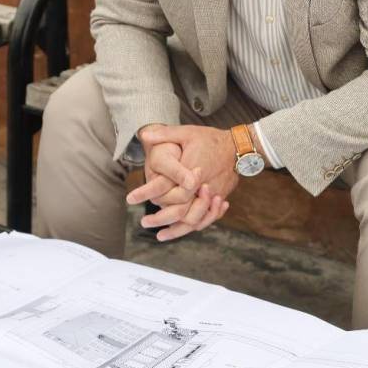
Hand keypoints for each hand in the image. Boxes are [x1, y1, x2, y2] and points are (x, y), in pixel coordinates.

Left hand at [127, 125, 239, 241]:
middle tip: (144, 222)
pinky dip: (194, 226)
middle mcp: (201, 186)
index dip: (147, 194)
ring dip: (176, 230)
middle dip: (160, 219)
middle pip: (179, 210)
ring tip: (160, 235)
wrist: (238, 146)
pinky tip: (183, 231)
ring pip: (193, 219)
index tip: (130, 199)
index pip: (166, 188)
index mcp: (190, 171)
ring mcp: (212, 195)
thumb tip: (144, 133)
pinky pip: (206, 218)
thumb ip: (165, 134)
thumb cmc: (210, 139)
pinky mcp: (219, 199)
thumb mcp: (186, 132)